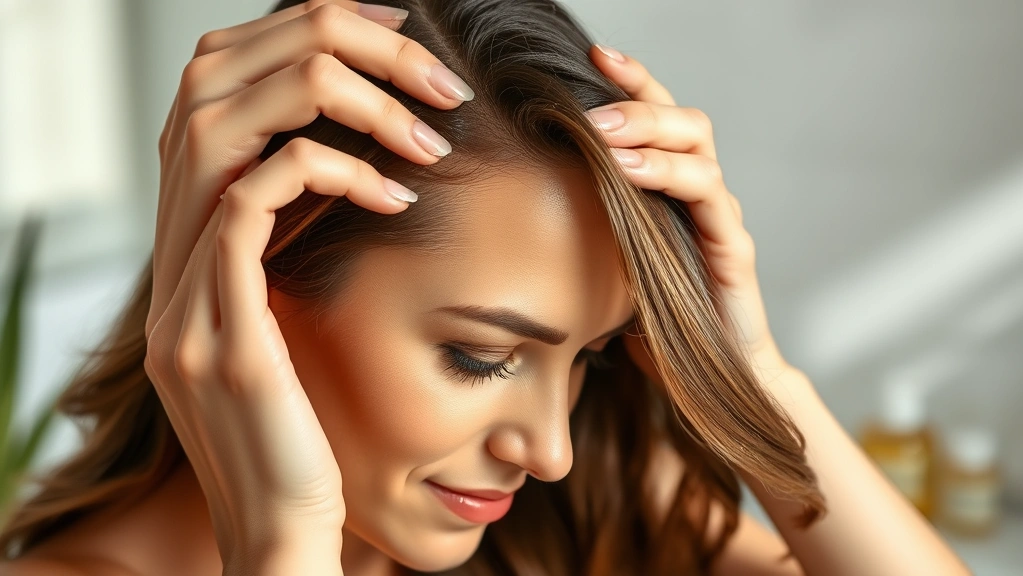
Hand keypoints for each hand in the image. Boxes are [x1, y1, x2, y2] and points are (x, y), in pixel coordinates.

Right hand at [142, 1, 472, 570]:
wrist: (285, 538)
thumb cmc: (316, 439)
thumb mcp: (296, 336)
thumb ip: (293, 267)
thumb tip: (356, 189)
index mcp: (195, 262)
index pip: (214, 110)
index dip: (289, 54)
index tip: (381, 46)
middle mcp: (174, 270)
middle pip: (205, 93)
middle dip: (316, 49)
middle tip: (410, 52)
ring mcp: (185, 302)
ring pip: (221, 132)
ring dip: (334, 105)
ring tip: (419, 122)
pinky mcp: (218, 336)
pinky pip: (250, 206)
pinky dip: (326, 175)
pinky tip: (395, 192)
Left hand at [586, 44, 788, 373]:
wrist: (706, 382)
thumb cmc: (653, 323)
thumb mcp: (606, 265)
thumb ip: (585, 226)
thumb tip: (518, 198)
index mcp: (672, 192)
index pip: (656, 120)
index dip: (630, 83)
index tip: (591, 55)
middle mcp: (700, 195)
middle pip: (682, 120)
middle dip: (637, 99)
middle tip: (590, 97)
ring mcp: (719, 219)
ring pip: (698, 148)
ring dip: (648, 131)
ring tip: (603, 131)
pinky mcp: (733, 249)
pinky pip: (707, 197)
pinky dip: (670, 176)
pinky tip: (631, 173)